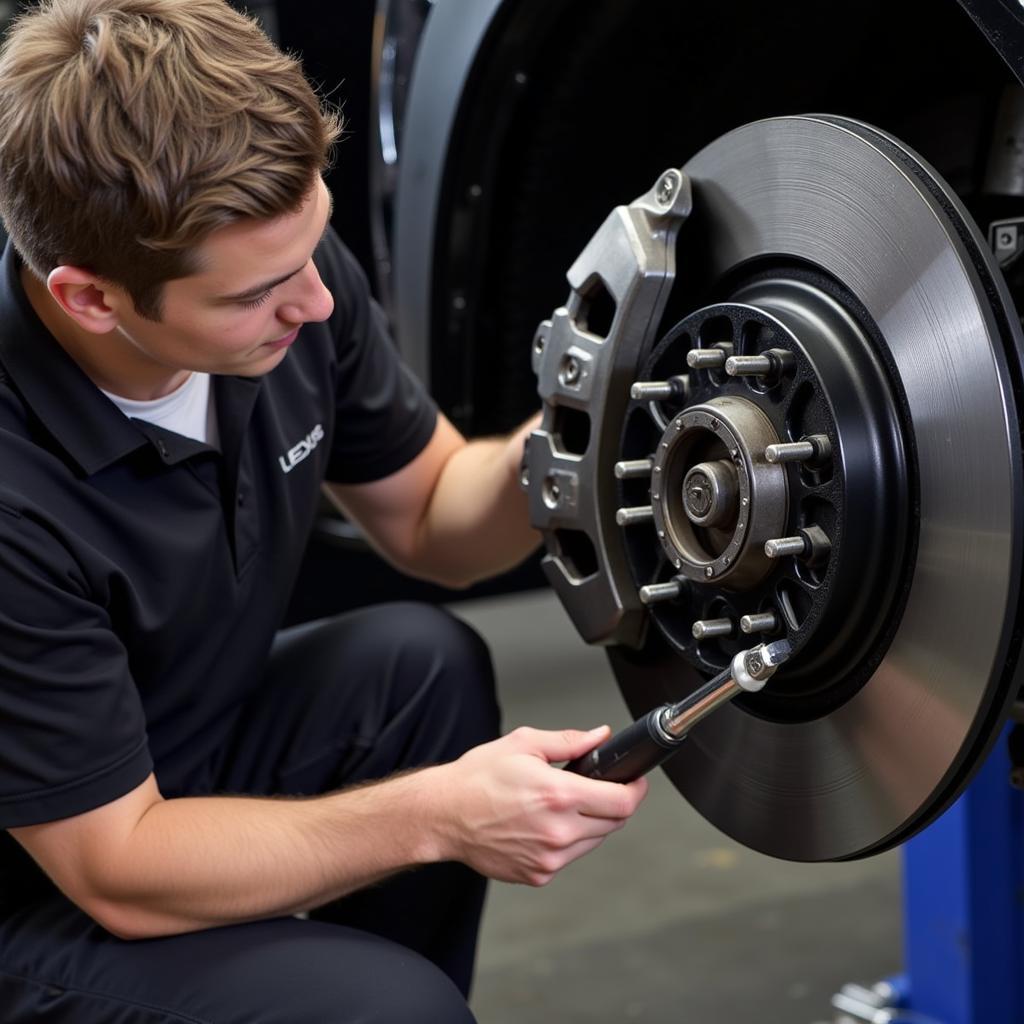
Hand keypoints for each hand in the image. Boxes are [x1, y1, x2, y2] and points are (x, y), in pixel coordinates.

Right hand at [431, 726, 647, 885]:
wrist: (444, 815)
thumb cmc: (477, 778)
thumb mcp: (524, 744)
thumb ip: (569, 741)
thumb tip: (599, 736)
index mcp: (558, 795)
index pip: (622, 801)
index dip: (636, 789)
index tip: (635, 781)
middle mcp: (558, 831)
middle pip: (614, 823)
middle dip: (613, 802)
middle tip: (597, 787)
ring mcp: (549, 858)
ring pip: (595, 841)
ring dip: (591, 822)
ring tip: (562, 804)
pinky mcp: (539, 874)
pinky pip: (570, 856)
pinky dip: (567, 840)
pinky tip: (544, 824)